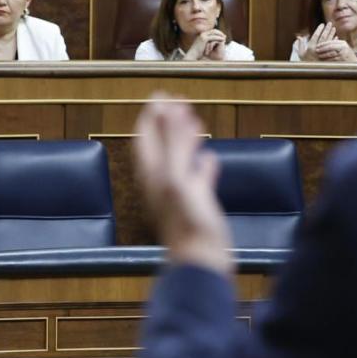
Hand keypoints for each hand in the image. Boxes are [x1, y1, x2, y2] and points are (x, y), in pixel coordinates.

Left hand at [134, 92, 232, 274]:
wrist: (201, 262)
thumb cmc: (188, 223)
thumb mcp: (177, 177)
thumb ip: (173, 144)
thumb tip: (166, 111)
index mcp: (153, 173)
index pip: (145, 135)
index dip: (152, 114)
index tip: (162, 94)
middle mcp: (160, 183)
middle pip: (160, 145)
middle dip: (168, 122)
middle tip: (179, 102)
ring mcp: (177, 196)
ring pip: (178, 161)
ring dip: (185, 140)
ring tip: (195, 123)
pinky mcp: (195, 208)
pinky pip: (196, 181)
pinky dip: (202, 166)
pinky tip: (211, 160)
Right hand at [197, 29, 228, 60]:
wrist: (193, 55)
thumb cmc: (197, 53)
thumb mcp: (203, 47)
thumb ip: (207, 44)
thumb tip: (211, 44)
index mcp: (201, 35)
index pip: (211, 31)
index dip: (217, 33)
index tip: (222, 36)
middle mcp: (202, 34)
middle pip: (213, 30)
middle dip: (220, 33)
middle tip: (224, 36)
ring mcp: (203, 35)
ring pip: (214, 32)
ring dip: (220, 35)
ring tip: (224, 38)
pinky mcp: (204, 39)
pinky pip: (213, 37)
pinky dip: (219, 38)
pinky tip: (222, 40)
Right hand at [296, 23, 334, 61]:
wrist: (313, 72)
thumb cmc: (306, 62)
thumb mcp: (301, 54)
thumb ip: (300, 45)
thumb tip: (299, 37)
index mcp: (311, 48)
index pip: (315, 36)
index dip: (319, 30)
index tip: (322, 24)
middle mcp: (318, 49)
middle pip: (323, 37)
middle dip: (327, 29)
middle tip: (330, 23)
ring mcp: (324, 52)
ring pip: (329, 41)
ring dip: (332, 34)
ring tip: (334, 28)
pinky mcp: (329, 54)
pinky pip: (332, 46)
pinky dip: (334, 41)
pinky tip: (336, 36)